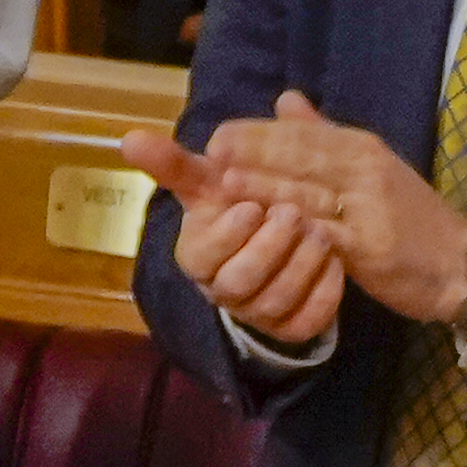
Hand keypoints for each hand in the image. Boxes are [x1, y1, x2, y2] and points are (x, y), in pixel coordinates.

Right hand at [128, 125, 347, 350]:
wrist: (277, 244)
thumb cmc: (236, 206)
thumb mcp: (209, 180)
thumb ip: (174, 162)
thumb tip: (129, 138)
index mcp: (198, 256)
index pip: (202, 256)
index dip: (227, 234)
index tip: (251, 205)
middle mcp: (224, 290)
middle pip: (238, 283)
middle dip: (268, 248)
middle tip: (294, 214)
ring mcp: (258, 314)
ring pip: (275, 303)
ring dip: (300, 266)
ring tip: (322, 233)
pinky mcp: (292, 328)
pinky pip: (307, 321)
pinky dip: (324, 292)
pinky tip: (338, 262)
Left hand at [188, 93, 466, 332]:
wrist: (456, 265)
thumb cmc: (408, 219)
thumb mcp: (371, 167)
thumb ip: (323, 136)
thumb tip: (283, 99)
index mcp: (360, 147)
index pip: (303, 134)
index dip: (259, 134)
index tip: (219, 135)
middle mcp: (364, 169)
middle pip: (301, 157)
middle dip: (254, 153)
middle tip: (211, 151)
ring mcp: (368, 207)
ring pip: (308, 192)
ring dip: (264, 186)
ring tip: (224, 183)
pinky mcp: (371, 246)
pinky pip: (326, 234)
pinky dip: (295, 228)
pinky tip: (267, 228)